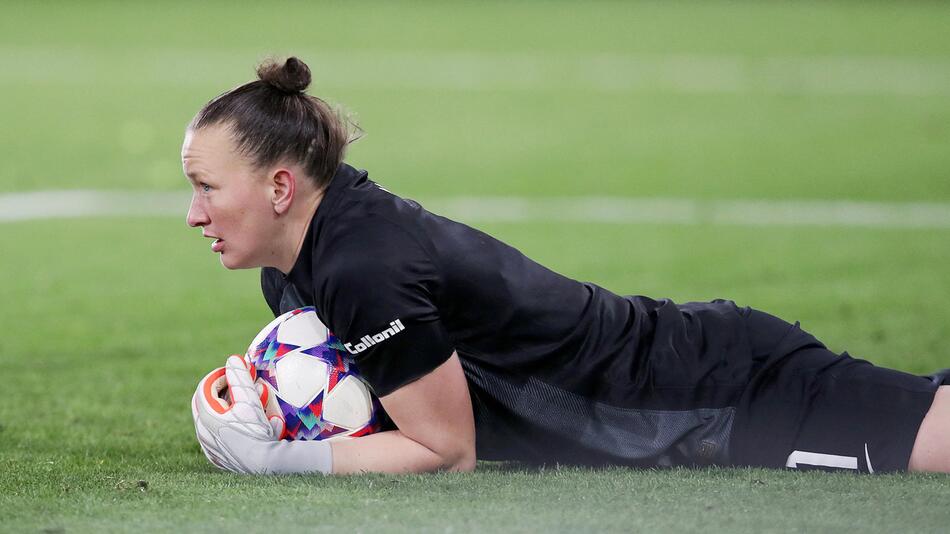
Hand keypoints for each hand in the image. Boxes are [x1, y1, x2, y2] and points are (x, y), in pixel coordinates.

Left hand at [191, 355, 331, 474]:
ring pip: (210, 420)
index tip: (235, 371)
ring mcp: (209, 447)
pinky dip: (226, 425)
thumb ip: (240, 378)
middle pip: (204, 403)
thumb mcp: (250, 400)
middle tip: (236, 385)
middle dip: (220, 391)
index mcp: (206, 415)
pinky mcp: (217, 457)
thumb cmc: (257, 429)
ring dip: (224, 408)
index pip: (205, 386)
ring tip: (244, 405)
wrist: (264, 464)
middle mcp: (202, 432)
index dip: (220, 375)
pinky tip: (243, 425)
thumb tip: (233, 359)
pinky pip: (217, 436)